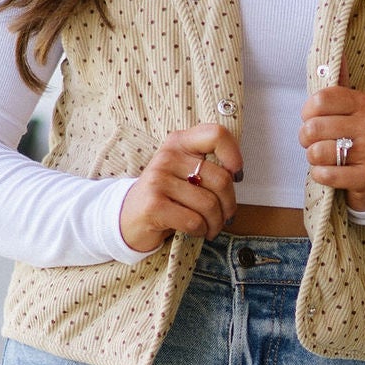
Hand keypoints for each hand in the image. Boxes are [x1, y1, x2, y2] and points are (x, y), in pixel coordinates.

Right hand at [118, 124, 242, 254]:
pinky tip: (196, 230)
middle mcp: (167, 157)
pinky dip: (201, 230)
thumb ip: (207, 166)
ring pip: (209, 204)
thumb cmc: (165, 196)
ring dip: (215, 223)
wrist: (128, 218)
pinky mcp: (154, 205)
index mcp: (179, 142)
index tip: (236, 174)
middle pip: (221, 179)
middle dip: (229, 204)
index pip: (216, 134)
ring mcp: (158, 180)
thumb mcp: (183, 172)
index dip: (234, 154)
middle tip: (225, 216)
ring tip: (210, 227)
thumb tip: (236, 175)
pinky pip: (194, 221)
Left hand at [301, 63, 364, 212]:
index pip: (321, 99)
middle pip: (313, 127)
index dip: (307, 112)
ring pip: (316, 152)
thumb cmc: (357, 138)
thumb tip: (337, 52)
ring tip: (326, 157)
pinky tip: (332, 172)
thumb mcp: (352, 109)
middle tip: (317, 142)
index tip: (312, 118)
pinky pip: (324, 174)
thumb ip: (341, 83)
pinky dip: (321, 175)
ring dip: (313, 158)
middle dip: (306, 139)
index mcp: (364, 102)